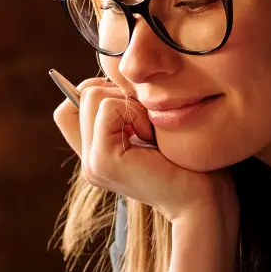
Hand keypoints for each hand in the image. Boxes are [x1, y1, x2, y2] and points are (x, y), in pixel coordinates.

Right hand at [52, 76, 237, 227]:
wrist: (201, 197)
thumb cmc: (187, 159)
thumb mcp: (149, 126)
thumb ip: (125, 109)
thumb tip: (114, 75)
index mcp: (96, 154)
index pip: (69, 107)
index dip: (97, 92)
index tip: (133, 107)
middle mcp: (88, 160)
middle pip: (82, 94)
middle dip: (118, 93)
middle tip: (146, 121)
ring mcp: (91, 163)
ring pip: (92, 96)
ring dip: (128, 103)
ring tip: (149, 131)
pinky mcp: (102, 160)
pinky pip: (107, 108)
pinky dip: (134, 113)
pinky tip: (150, 137)